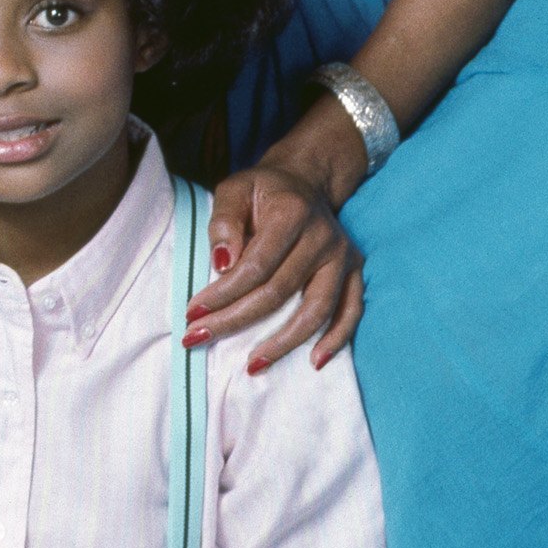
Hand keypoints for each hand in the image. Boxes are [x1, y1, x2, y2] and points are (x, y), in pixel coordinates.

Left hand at [190, 97, 366, 370]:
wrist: (306, 182)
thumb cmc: (263, 191)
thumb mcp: (235, 189)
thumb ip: (225, 222)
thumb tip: (223, 265)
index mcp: (291, 212)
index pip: (255, 265)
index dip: (223, 293)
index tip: (193, 314)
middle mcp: (323, 236)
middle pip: (279, 291)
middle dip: (236, 320)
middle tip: (199, 338)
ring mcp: (343, 256)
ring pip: (316, 309)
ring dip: (284, 342)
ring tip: (253, 365)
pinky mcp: (354, 271)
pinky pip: (350, 311)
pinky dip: (336, 339)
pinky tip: (314, 361)